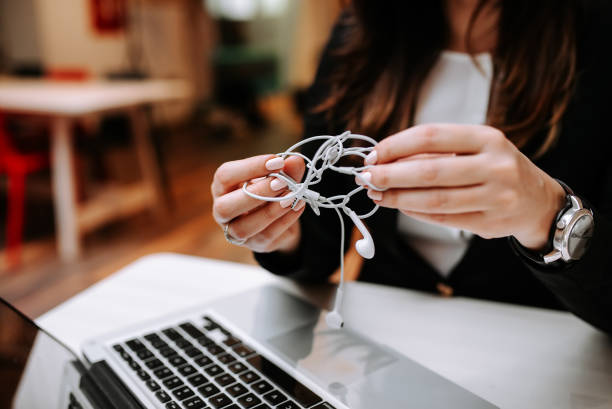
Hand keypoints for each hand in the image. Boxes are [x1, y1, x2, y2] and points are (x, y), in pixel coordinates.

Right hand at [212, 154, 305, 252]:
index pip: (225, 176)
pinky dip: (285, 220)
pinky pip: (267, 236)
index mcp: (222, 187)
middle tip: (281, 182)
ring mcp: (237, 232)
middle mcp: (222, 211)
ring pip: (244, 228)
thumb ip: (287, 169)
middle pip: (225, 207)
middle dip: (256, 193)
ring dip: (271, 211)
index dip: (250, 167)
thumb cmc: (271, 191)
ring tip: (293, 196)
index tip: (277, 161)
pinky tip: (298, 206)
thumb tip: (296, 161)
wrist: (281, 217)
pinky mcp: (256, 244)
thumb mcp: (279, 176)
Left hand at [359, 124, 565, 249]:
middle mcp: (495, 165)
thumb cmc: (495, 167)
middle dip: (390, 175)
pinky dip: (416, 212)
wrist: (538, 201)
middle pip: (430, 171)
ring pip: (435, 199)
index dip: (396, 146)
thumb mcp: (475, 148)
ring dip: (398, 198)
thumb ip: (435, 152)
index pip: (431, 136)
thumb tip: (385, 159)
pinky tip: (400, 206)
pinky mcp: (490, 223)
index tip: (373, 155)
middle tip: (366, 178)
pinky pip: (443, 218)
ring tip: (377, 194)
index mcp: (487, 138)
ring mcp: (495, 197)